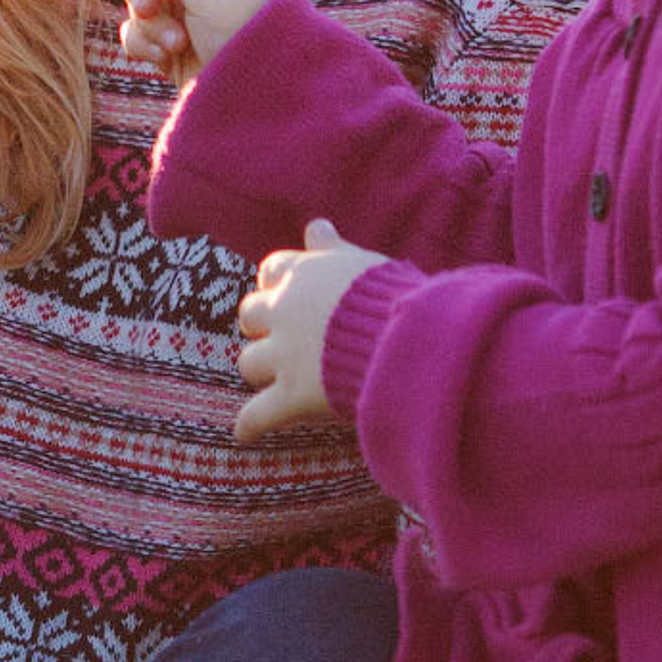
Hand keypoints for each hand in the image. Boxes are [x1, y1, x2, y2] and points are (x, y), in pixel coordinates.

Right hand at [118, 0, 269, 74]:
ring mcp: (178, 10)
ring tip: (174, 44)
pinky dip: (143, 44)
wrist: (250, 102)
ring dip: (148, 23)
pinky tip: (164, 58)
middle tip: (149, 8)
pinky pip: (134, 31)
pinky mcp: (164, 41)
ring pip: (136, 0)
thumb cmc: (244, 43)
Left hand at [234, 218, 384, 440]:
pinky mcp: (293, 396)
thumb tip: (315, 226)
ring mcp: (285, 355)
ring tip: (275, 381)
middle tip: (283, 339)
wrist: (415, 342)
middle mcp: (285, 312)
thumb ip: (334, 250)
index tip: (289, 293)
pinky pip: (257, 414)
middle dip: (263, 326)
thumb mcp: (368, 264)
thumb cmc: (402, 300)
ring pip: (249, 362)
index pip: (273, 270)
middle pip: (250, 314)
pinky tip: (246, 435)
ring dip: (261, 371)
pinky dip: (250, 426)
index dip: (278, 284)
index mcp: (305, 275)